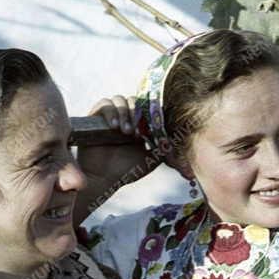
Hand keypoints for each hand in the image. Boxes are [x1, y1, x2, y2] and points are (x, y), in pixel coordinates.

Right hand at [74, 96, 154, 221]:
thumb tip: (181, 138)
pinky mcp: (96, 116)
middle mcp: (125, 116)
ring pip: (120, 99)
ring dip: (126, 113)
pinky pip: (105, 104)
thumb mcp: (152, 158)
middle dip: (138, 114)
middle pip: (135, 100)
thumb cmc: (127, 170)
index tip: (153, 127)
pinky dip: (112, 112)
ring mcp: (111, 115)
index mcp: (139, 124)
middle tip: (137, 133)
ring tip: (126, 133)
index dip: (151, 112)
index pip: (148, 107)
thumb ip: (165, 146)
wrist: (103, 178)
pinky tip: (115, 127)